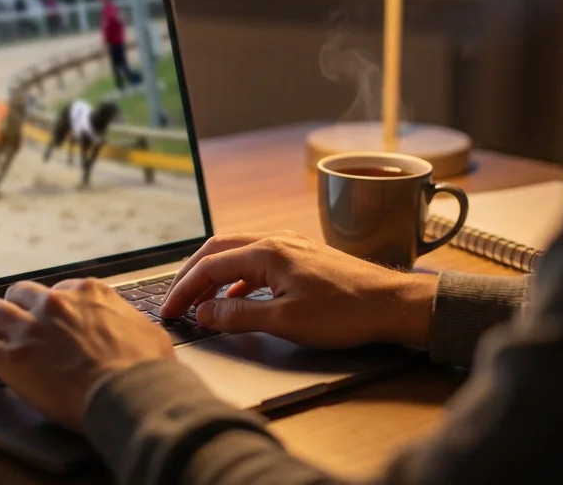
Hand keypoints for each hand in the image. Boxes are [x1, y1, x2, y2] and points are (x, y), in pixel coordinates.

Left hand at [0, 278, 173, 428]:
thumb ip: (129, 322)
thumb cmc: (146, 369)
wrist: (130, 392)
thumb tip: (133, 329)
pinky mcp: (12, 358)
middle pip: (20, 294)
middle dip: (15, 308)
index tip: (50, 320)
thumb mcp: (148, 331)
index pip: (59, 289)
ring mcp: (31, 329)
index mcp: (88, 293)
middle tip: (14, 324)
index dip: (52, 307)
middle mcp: (55, 303)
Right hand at [158, 231, 437, 349]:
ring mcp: (290, 246)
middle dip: (192, 276)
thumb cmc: (345, 312)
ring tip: (199, 302)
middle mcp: (275, 240)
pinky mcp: (302, 257)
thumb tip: (203, 313)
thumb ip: (238, 316)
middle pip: (218, 251)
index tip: (169, 311)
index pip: (210, 266)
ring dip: (214, 275)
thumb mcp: (285, 321)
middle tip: (175, 301)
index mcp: (267, 252)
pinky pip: (257, 261)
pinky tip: (237, 299)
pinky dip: (237, 278)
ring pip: (237, 253)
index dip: (184, 290)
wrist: (392, 304)